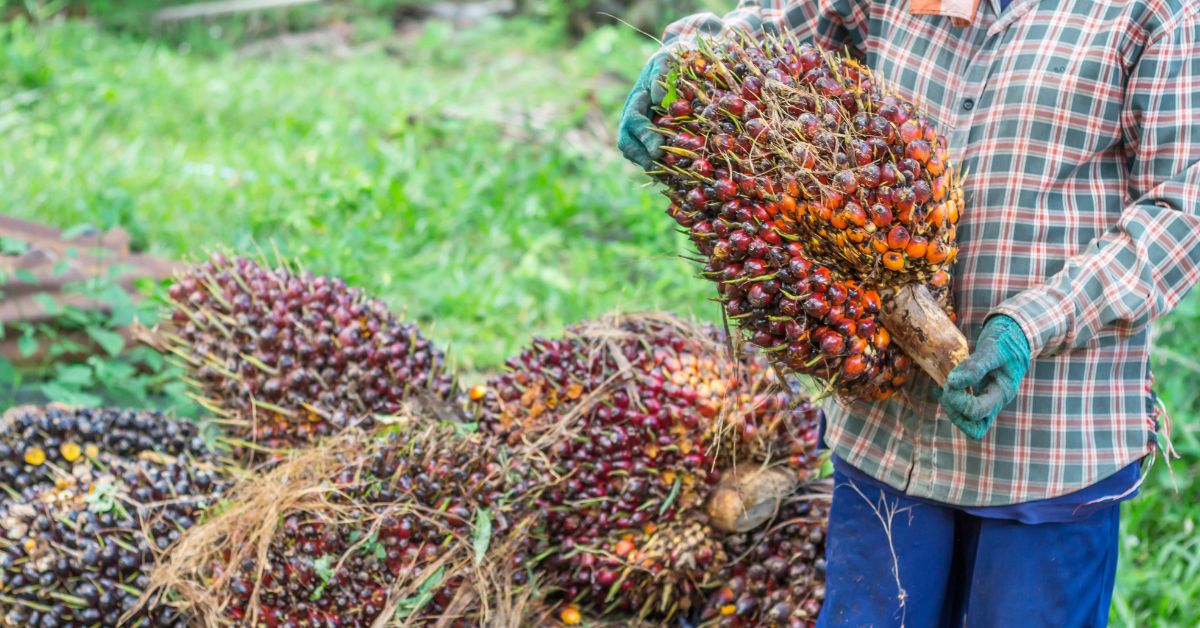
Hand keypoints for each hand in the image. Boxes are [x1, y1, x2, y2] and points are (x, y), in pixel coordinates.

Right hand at [616, 51, 668, 168]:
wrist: (673, 63)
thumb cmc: (670, 61)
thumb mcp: (666, 60)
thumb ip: (661, 74)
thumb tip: (659, 101)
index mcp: (636, 100)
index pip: (633, 122)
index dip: (644, 137)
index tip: (658, 150)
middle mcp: (632, 117)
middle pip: (626, 143)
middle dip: (641, 158)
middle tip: (658, 169)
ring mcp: (638, 128)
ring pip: (633, 152)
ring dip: (646, 165)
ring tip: (664, 176)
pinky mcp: (648, 136)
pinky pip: (646, 155)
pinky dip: (656, 166)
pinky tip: (671, 175)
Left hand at [938, 315, 1031, 439]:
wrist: (1015, 336)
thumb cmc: (1006, 341)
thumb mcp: (993, 349)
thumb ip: (976, 366)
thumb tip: (954, 382)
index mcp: (1002, 393)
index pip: (976, 412)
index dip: (958, 401)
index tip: (952, 381)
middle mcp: (996, 402)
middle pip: (973, 426)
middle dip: (954, 409)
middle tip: (947, 387)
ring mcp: (989, 401)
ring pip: (968, 422)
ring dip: (952, 408)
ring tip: (944, 387)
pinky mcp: (980, 395)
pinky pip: (964, 410)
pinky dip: (951, 401)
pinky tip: (942, 385)